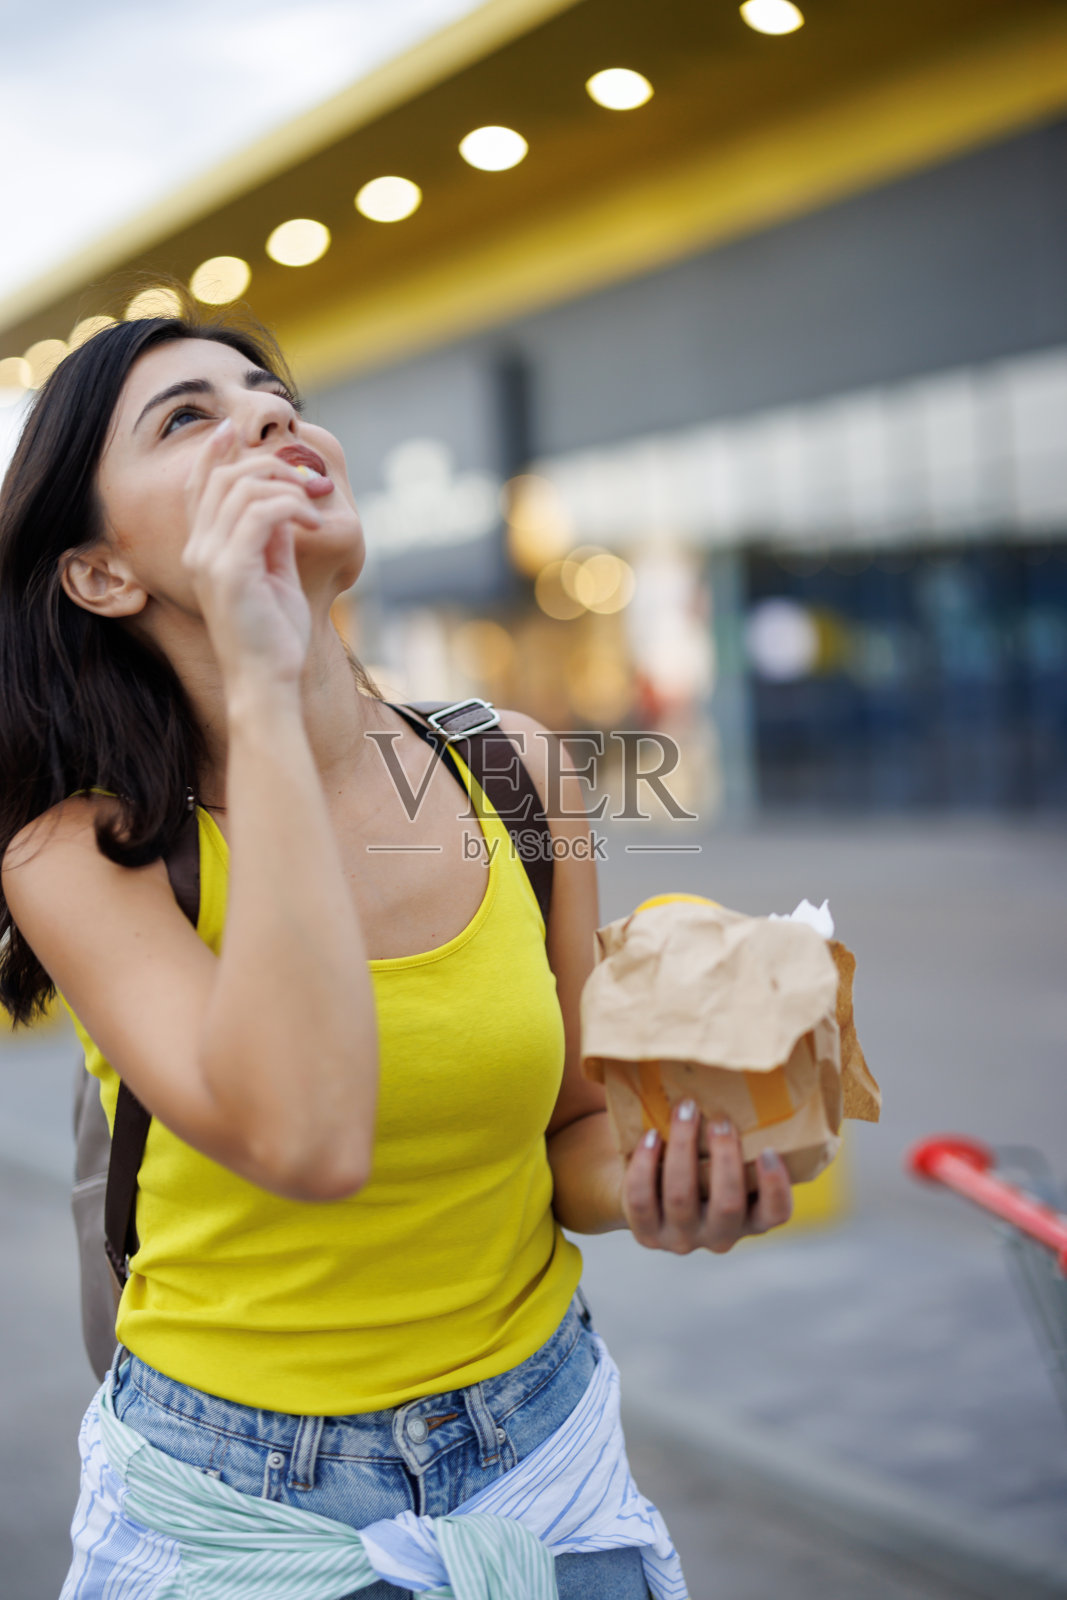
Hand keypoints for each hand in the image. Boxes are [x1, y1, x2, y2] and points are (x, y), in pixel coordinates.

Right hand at [182, 418, 321, 690]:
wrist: (267, 681)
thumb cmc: (273, 635)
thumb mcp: (272, 575)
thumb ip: (271, 539)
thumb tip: (282, 504)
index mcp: (202, 550)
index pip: (198, 486)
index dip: (213, 452)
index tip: (235, 429)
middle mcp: (198, 550)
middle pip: (221, 477)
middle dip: (267, 466)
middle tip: (308, 482)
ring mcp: (211, 560)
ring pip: (241, 488)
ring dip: (286, 486)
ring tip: (314, 507)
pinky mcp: (232, 571)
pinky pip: (260, 513)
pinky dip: (292, 508)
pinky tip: (314, 524)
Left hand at [622, 1101, 792, 1254]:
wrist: (652, 1192)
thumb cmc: (702, 1163)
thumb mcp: (726, 1159)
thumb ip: (742, 1136)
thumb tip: (765, 1065)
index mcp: (751, 1219)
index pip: (776, 1213)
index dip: (776, 1186)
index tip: (769, 1150)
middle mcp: (720, 1236)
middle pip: (728, 1205)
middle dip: (724, 1158)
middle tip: (720, 1119)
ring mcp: (682, 1239)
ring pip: (680, 1197)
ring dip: (682, 1149)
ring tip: (684, 1110)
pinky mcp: (646, 1234)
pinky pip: (641, 1200)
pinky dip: (645, 1165)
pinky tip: (651, 1135)